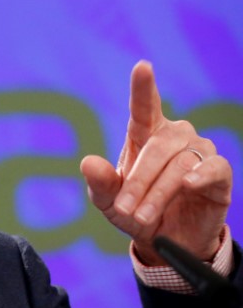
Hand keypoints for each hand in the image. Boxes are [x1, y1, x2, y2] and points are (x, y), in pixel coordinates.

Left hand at [80, 61, 231, 264]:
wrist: (165, 241)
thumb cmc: (135, 211)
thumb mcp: (109, 201)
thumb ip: (99, 183)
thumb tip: (87, 163)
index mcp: (145, 135)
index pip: (144, 106)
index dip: (143, 87)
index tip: (142, 66)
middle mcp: (175, 136)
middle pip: (157, 147)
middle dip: (138, 181)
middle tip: (124, 208)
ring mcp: (199, 152)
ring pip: (179, 164)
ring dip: (157, 192)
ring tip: (141, 216)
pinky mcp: (219, 174)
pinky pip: (213, 168)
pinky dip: (200, 175)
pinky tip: (188, 184)